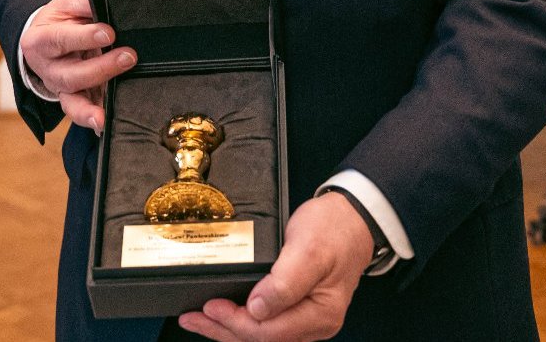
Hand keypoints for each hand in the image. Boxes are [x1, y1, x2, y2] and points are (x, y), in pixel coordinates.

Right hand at [20, 0, 135, 133]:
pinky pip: (82, 114)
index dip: (83, 38)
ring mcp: (60, 89)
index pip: (59, 39)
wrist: (52, 36)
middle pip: (70, 75)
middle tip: (128, 56)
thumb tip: (112, 6)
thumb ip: (86, 2)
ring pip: (73, 102)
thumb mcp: (70, 2)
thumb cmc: (63, 18)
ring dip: (92, 107)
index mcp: (39, 40)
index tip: (109, 33)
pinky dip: (94, 120)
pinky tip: (106, 125)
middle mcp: (47, 69)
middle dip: (101, 68)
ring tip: (107, 114)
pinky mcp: (74, 100)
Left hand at [178, 193, 373, 340]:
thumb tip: (257, 308)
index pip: (269, 332)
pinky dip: (243, 322)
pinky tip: (225, 316)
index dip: (235, 322)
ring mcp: (308, 318)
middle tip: (193, 318)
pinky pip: (268, 325)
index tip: (210, 307)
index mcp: (320, 314)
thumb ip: (285, 282)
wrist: (353, 216)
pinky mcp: (299, 309)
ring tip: (200, 320)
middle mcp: (315, 323)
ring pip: (262, 335)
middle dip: (224, 330)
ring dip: (229, 329)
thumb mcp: (308, 249)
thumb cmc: (335, 228)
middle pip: (262, 339)